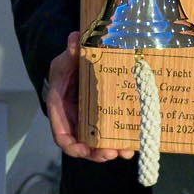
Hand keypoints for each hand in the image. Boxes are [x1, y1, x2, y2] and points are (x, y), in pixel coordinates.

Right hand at [45, 30, 127, 161]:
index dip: (71, 145)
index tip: (83, 150)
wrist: (79, 64)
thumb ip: (71, 52)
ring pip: (98, 143)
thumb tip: (74, 40)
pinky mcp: (103, 119)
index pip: (61, 134)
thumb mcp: (67, 58)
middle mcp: (73, 119)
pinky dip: (120, 140)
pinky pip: (110, 134)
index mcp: (60, 108)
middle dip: (96, 152)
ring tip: (125, 152)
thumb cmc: (69, 64)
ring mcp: (89, 121)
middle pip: (82, 144)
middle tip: (111, 153)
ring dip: (111, 150)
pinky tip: (132, 142)